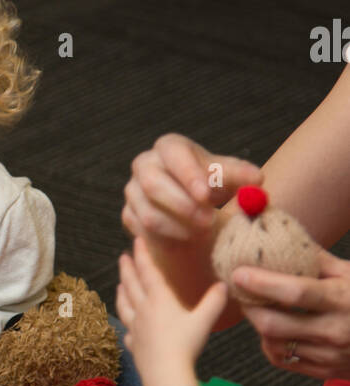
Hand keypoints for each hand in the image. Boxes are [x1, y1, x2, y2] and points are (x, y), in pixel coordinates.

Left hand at [116, 236, 227, 385]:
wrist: (165, 374)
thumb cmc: (185, 345)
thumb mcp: (204, 321)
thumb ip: (214, 302)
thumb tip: (225, 285)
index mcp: (159, 299)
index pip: (148, 271)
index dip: (142, 254)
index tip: (136, 240)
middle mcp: (143, 310)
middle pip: (132, 285)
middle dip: (127, 269)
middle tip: (122, 257)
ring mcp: (135, 328)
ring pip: (124, 305)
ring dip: (122, 292)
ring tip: (119, 285)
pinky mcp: (134, 345)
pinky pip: (127, 332)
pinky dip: (126, 325)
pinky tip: (127, 327)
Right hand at [123, 134, 261, 243]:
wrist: (195, 206)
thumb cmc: (213, 184)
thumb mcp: (229, 178)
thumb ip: (242, 176)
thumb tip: (257, 179)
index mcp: (169, 147)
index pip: (174, 155)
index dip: (188, 175)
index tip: (206, 195)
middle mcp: (145, 165)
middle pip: (153, 184)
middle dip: (183, 206)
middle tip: (209, 222)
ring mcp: (133, 191)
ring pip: (148, 213)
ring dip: (178, 226)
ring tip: (204, 231)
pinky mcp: (128, 215)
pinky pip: (144, 231)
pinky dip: (168, 238)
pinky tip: (188, 238)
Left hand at [234, 250, 349, 380]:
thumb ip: (316, 258)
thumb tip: (281, 235)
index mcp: (342, 300)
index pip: (295, 293)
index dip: (262, 283)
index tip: (238, 272)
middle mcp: (334, 331)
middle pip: (273, 324)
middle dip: (249, 306)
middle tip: (240, 290)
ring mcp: (329, 356)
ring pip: (273, 344)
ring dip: (258, 325)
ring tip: (257, 307)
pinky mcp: (324, 372)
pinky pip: (282, 360)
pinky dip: (270, 343)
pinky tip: (273, 329)